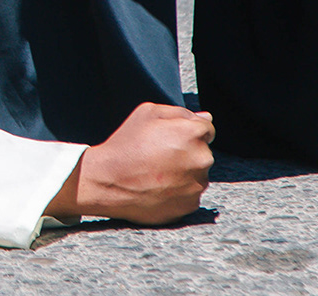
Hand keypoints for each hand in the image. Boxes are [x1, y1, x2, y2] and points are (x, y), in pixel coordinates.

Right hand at [60, 102, 213, 225]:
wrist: (109, 181)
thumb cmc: (127, 144)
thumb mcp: (147, 113)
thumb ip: (180, 112)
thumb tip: (205, 118)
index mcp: (193, 133)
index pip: (207, 129)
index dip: (188, 131)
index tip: (171, 138)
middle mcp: (201, 159)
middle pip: (203, 152)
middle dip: (188, 151)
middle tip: (160, 155)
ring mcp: (197, 184)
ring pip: (198, 173)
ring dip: (185, 171)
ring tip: (157, 172)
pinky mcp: (190, 205)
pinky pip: (191, 193)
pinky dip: (180, 191)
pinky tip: (159, 186)